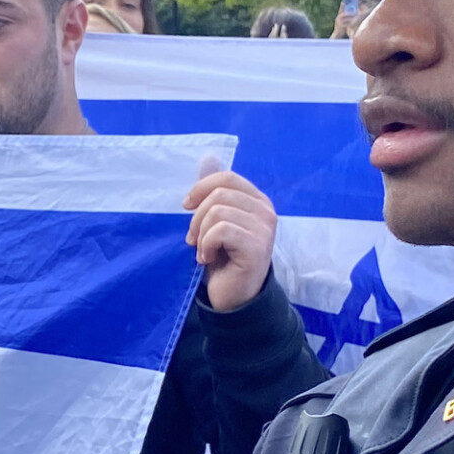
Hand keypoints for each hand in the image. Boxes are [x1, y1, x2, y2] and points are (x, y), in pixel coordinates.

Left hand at [184, 157, 277, 314]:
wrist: (232, 297)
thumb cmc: (222, 257)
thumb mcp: (215, 221)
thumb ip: (214, 192)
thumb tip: (207, 157)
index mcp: (258, 201)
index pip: (226, 178)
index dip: (200, 189)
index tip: (186, 206)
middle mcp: (266, 211)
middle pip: (219, 194)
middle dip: (197, 218)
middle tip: (194, 239)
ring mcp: (264, 229)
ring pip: (217, 212)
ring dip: (201, 234)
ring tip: (203, 250)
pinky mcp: (257, 247)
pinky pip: (220, 230)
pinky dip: (205, 245)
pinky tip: (207, 259)